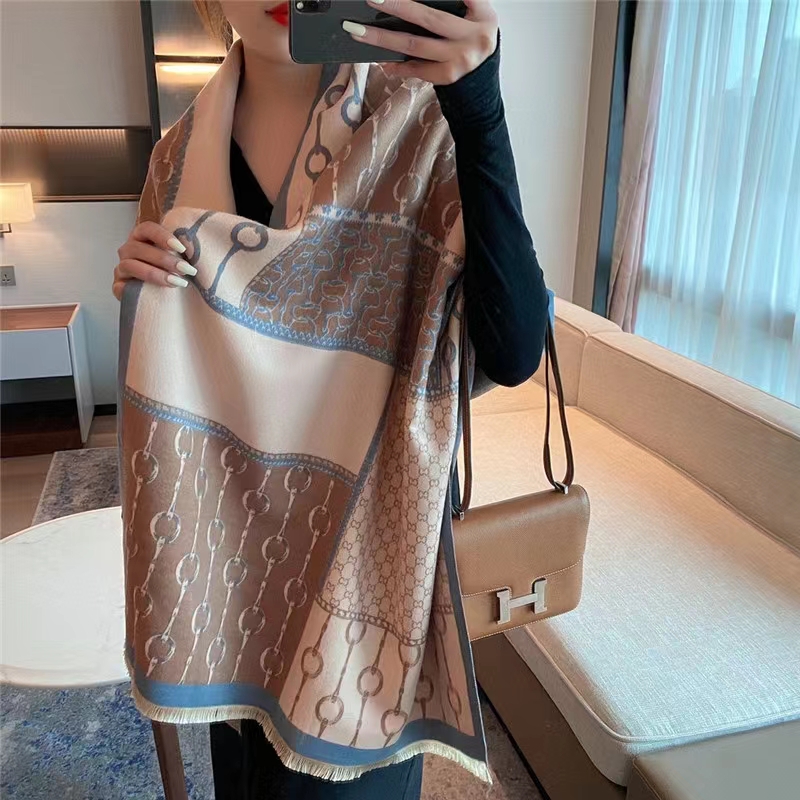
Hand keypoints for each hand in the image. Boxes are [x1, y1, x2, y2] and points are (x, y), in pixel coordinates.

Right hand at [112, 222, 195, 300]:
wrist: (169, 301)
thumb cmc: (175, 274)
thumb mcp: (180, 259)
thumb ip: (183, 250)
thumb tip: (196, 246)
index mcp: (142, 238)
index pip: (146, 229)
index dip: (162, 236)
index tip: (181, 248)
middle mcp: (129, 251)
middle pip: (138, 248)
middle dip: (164, 259)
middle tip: (186, 270)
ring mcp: (122, 269)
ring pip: (130, 265)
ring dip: (155, 273)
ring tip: (178, 282)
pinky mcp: (119, 287)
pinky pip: (123, 286)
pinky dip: (141, 288)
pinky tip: (159, 293)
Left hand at [343, 0, 497, 84]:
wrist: (482, 80)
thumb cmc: (472, 38)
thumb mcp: (475, 15)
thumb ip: (454, 3)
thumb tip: (406, 3)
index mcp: (483, 14)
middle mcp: (475, 36)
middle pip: (429, 19)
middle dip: (398, 6)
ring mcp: (460, 59)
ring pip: (415, 45)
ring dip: (383, 38)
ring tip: (357, 31)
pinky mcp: (448, 76)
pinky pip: (417, 68)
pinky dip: (398, 65)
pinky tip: (382, 60)